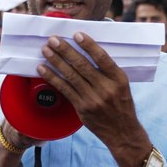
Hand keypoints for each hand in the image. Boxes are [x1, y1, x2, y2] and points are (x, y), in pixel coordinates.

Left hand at [37, 34, 150, 166]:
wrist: (122, 132)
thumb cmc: (121, 105)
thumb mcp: (122, 85)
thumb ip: (108, 70)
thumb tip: (89, 50)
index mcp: (119, 79)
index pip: (102, 58)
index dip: (89, 45)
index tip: (77, 34)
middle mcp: (106, 88)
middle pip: (83, 65)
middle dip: (66, 50)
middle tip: (53, 39)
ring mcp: (93, 99)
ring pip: (71, 76)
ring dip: (56, 61)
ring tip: (46, 50)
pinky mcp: (82, 108)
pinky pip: (64, 90)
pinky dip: (52, 78)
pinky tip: (43, 69)